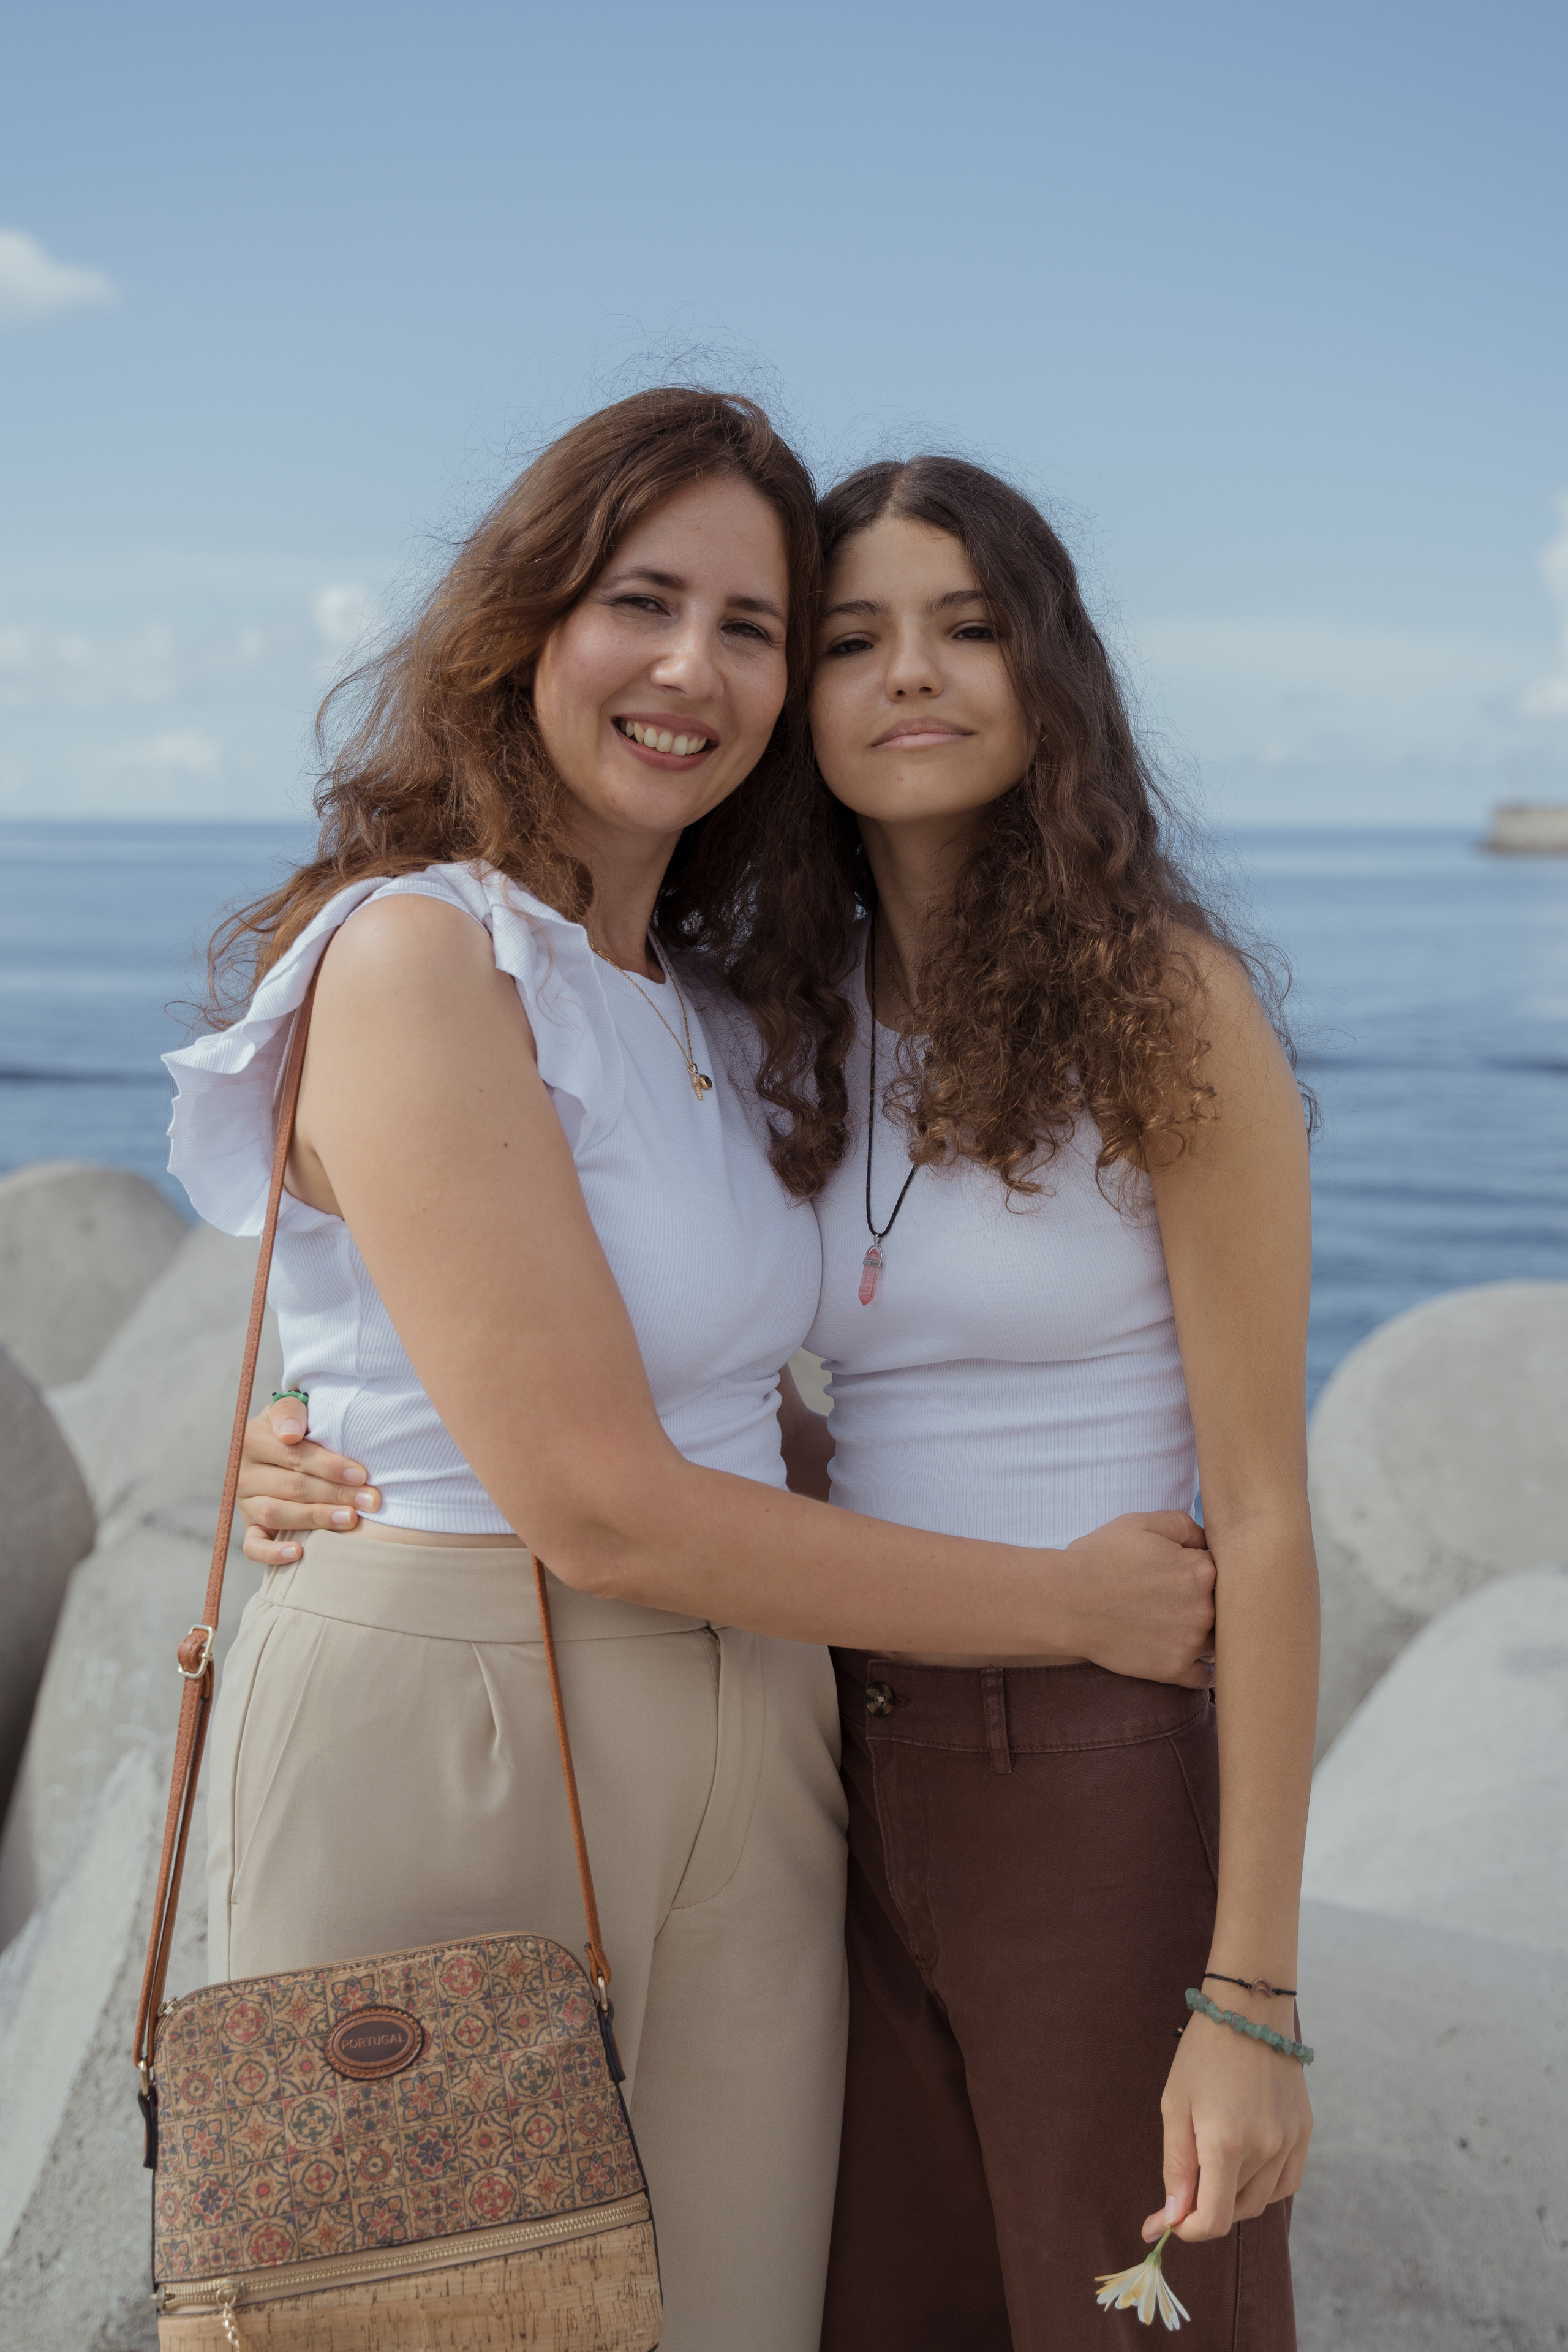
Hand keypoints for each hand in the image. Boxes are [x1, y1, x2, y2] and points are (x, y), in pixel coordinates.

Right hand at [238, 1395, 379, 1564]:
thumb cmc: (300, 1426)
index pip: (294, 1455)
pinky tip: (299, 1553)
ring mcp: (245, 1502)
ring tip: (351, 1519)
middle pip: (292, 1486)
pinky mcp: (249, 1527)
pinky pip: (253, 1546)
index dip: (330, 1466)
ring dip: (317, 1517)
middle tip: (371, 1500)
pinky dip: (272, 1553)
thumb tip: (290, 1433)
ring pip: (277, 1514)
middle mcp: (244, 1472)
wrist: (282, 1443)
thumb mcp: (295, 1409)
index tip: (362, 1474)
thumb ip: (292, 1411)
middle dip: (336, 1493)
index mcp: (253, 1438)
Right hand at [1063, 1512, 1215, 1684]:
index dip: (1204, 1569)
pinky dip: (1202, 1668)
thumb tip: (1206, 1539)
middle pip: (1225, 1607)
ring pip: (1218, 1640)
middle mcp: (1205, 1608)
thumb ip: (1184, 1525)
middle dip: (1208, 1602)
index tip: (1184, 1572)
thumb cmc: (1101, 1558)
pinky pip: (1205, 1676)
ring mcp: (1191, 1642)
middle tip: (1180, 1599)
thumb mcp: (1141, 1524)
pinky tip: (1189, 1655)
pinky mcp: (1175, 1669)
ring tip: (1182, 1626)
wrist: (1066, 1602)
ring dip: (1208, 1634)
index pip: (1224, 1570)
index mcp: (1202, 1570)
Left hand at [1144, 1997, 1311, 2242]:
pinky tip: (1244, 2167)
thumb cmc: (1203, 2053)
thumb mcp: (1175, 2105)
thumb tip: (1174, 2218)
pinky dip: (1264, 2186)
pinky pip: (1286, 2182)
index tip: (1164, 2222)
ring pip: (1260, 2200)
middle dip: (1203, 2210)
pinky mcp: (1304, 2131)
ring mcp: (1290, 2141)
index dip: (1186, 2230)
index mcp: (1227, 2142)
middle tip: (1180, 2192)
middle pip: (1234, 2211)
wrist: (1250, 2008)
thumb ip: (1176, 2166)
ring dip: (1231, 2199)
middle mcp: (1265, 2148)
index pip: (1213, 2220)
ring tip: (1209, 2169)